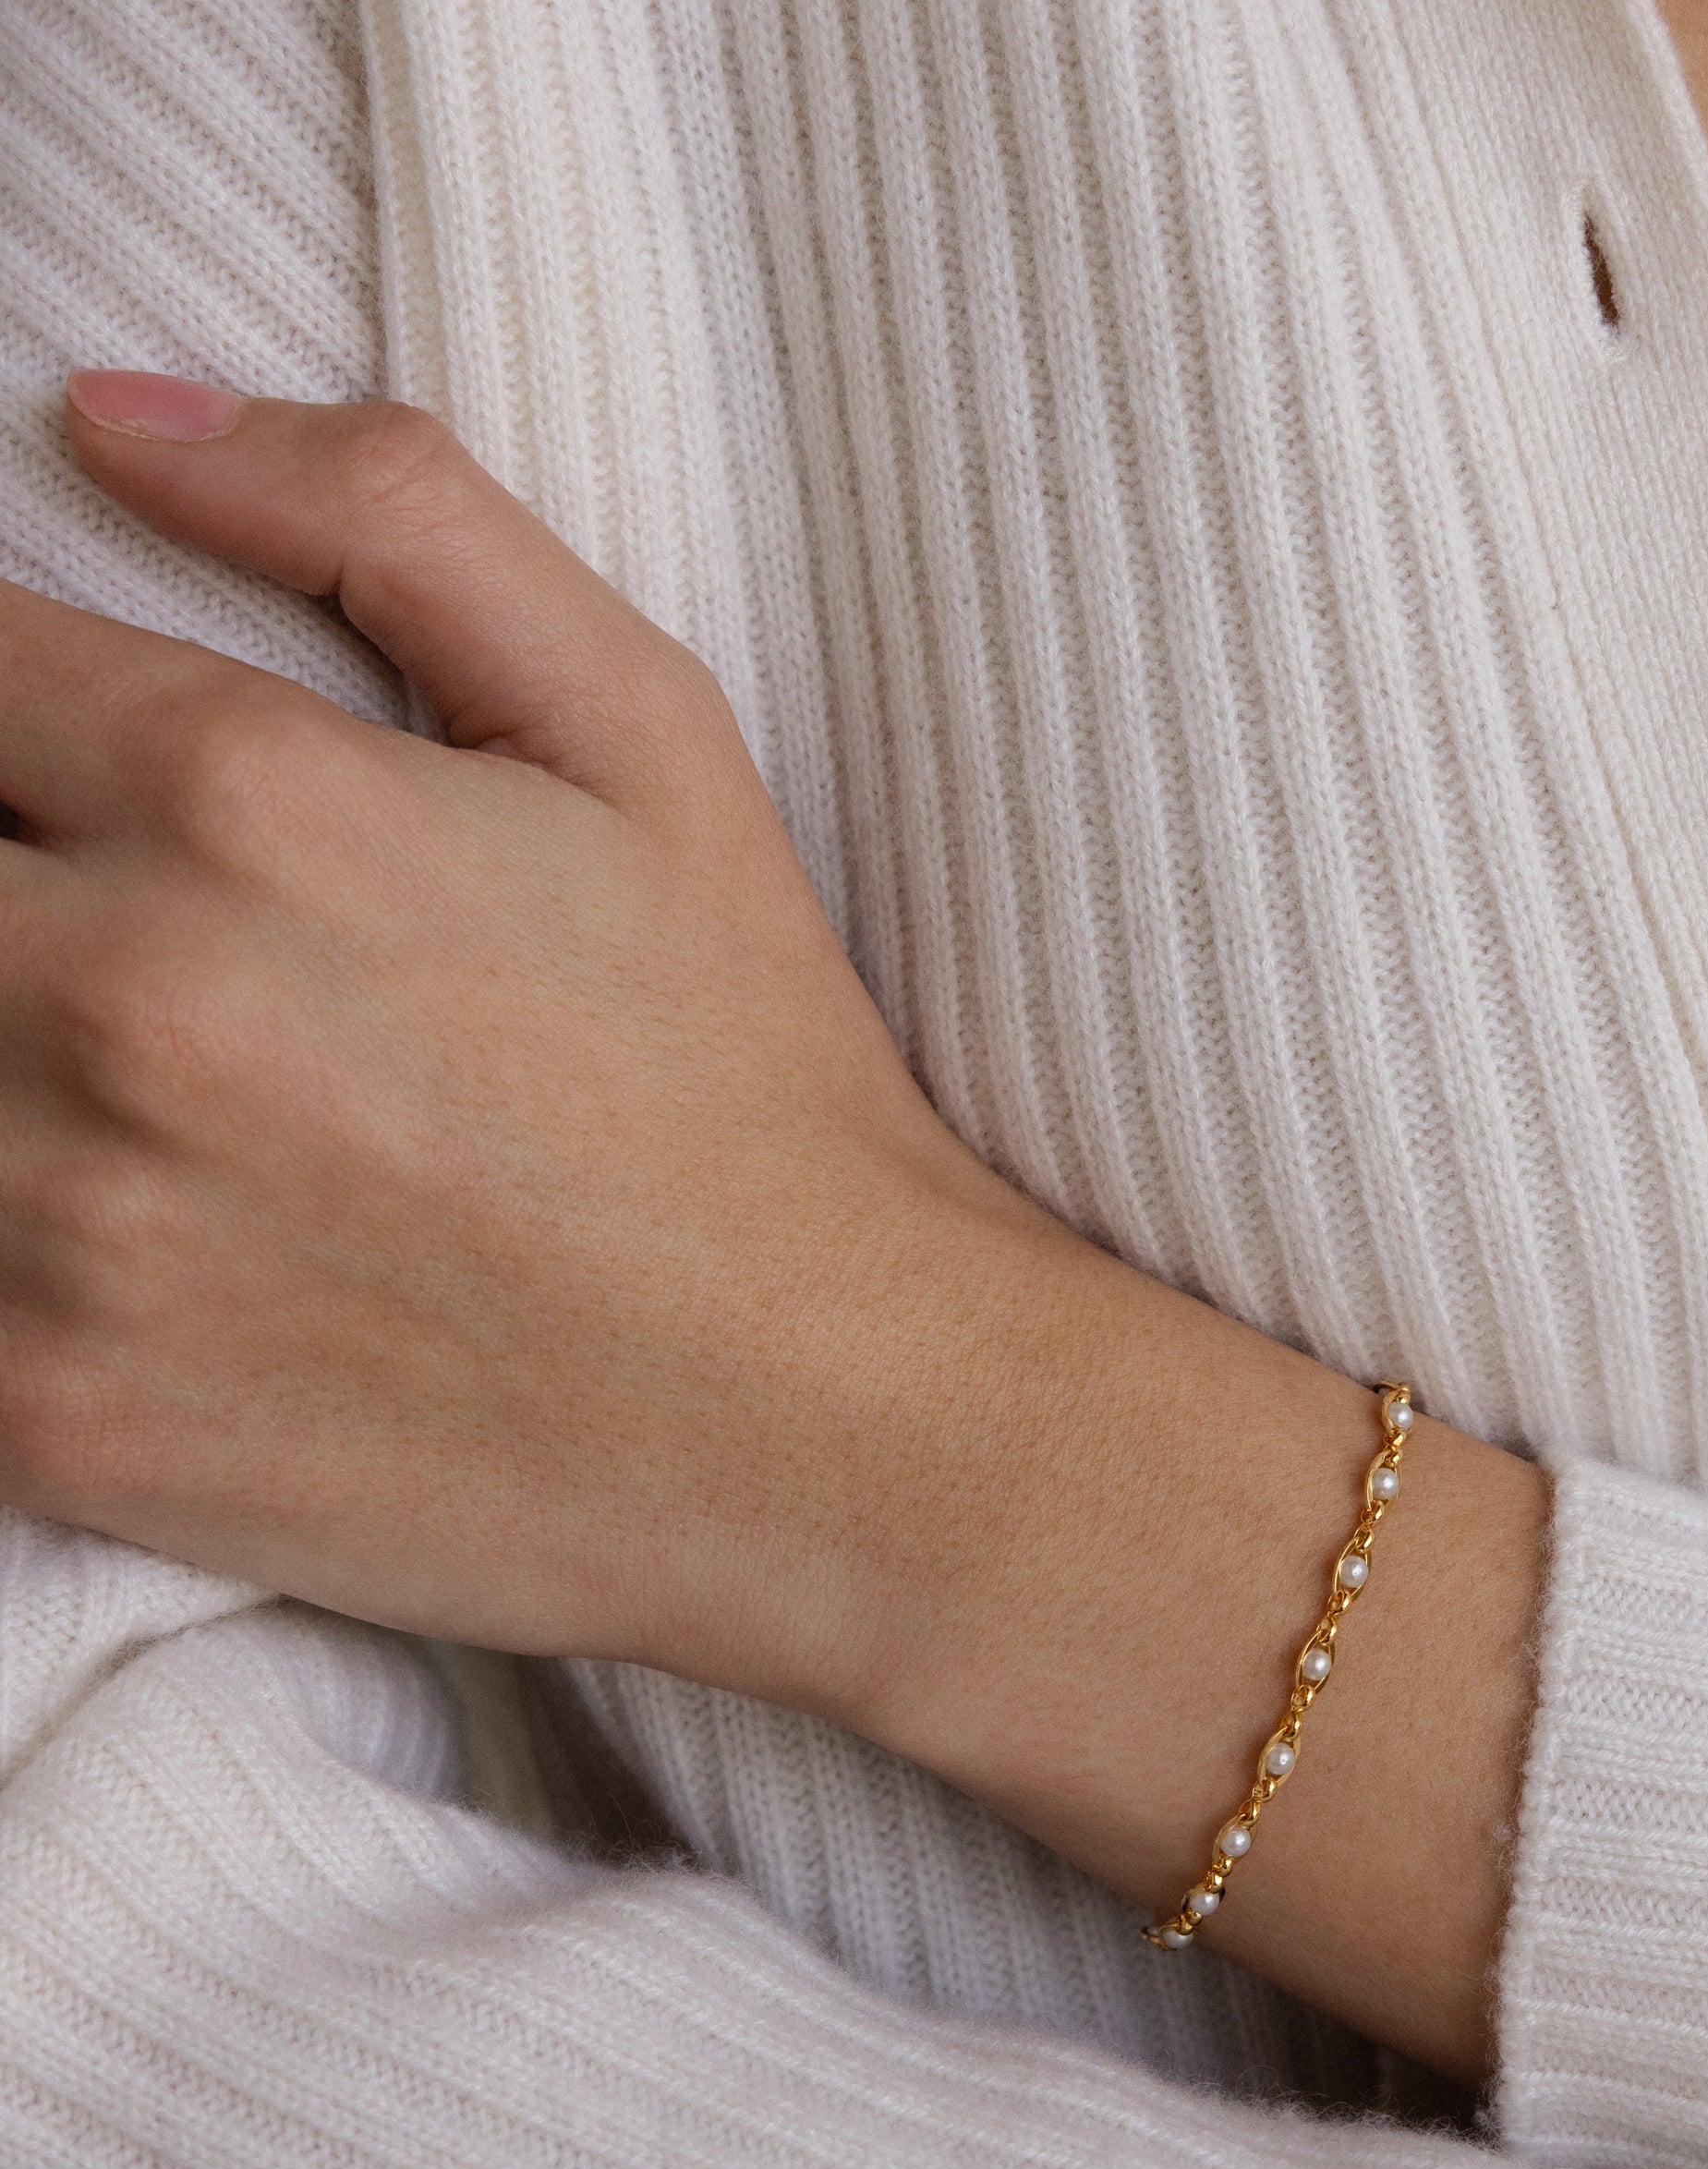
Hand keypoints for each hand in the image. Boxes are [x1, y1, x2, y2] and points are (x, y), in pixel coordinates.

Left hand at [0, 373, 1543, 2083]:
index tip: (87, 796)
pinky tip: (145, 1247)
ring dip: (1, 1069)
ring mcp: (66, 1228)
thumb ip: (395, 526)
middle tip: (144, 955)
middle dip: (11, 891)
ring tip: (165, 1109)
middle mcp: (126, 998)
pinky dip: (3, 1250)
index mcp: (250, 800)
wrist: (837, 1424)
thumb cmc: (756, 1085)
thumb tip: (119, 417)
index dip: (19, 724)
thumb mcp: (652, 743)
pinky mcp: (50, 1420)